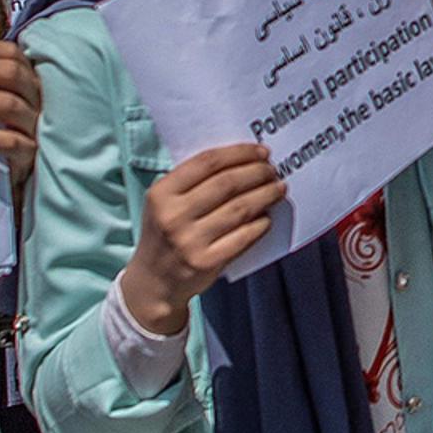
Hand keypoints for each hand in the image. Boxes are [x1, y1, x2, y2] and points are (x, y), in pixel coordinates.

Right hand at [125, 144, 284, 334]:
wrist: (154, 281)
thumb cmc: (165, 234)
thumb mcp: (164, 203)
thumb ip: (192, 181)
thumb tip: (241, 161)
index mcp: (161, 193)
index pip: (207, 162)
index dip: (239, 153)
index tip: (260, 151)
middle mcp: (173, 216)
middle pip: (227, 183)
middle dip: (257, 172)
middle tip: (272, 170)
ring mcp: (190, 241)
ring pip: (239, 209)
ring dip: (265, 195)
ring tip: (278, 189)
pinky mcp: (206, 262)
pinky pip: (243, 237)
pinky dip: (260, 224)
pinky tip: (267, 217)